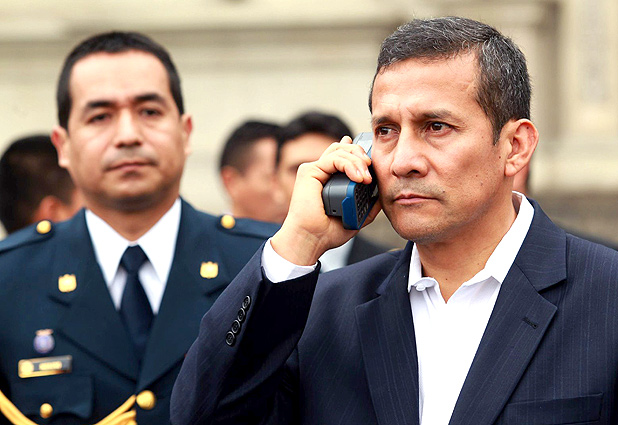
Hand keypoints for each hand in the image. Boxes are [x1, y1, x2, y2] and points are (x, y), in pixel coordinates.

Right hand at [271, 136, 381, 265]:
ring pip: (340, 150)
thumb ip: (368, 204)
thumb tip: (380, 193)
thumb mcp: (357, 216)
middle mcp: (322, 172)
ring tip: (366, 178)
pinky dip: (349, 164)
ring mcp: (314, 170)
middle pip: (342, 147)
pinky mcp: (309, 172)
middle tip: (371, 168)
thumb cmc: (328, 232)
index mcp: (330, 179)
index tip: (371, 161)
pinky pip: (333, 159)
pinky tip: (358, 177)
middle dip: (360, 153)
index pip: (344, 155)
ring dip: (358, 161)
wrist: (312, 240)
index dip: (358, 152)